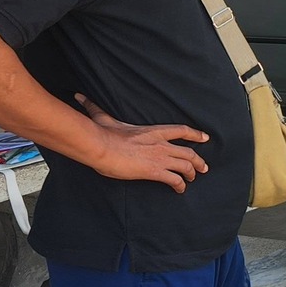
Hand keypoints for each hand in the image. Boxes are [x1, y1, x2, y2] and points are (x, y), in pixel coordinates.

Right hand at [74, 94, 208, 192]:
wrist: (101, 146)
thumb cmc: (102, 133)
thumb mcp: (102, 118)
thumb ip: (95, 108)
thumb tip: (80, 96)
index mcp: (153, 131)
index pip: (181, 130)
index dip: (195, 134)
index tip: (205, 137)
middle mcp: (161, 144)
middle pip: (188, 152)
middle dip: (198, 161)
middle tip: (204, 168)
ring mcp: (159, 158)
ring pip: (186, 166)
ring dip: (192, 174)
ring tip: (192, 180)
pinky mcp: (154, 171)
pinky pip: (175, 180)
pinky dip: (180, 186)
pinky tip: (180, 190)